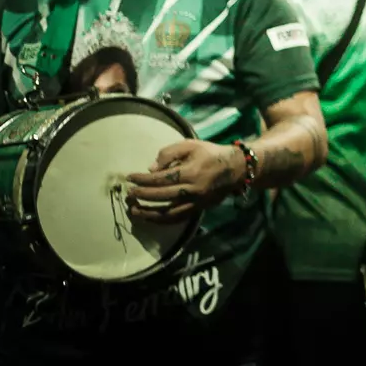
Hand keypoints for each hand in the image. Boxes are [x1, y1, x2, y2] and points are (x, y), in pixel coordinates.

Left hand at [127, 140, 242, 222]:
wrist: (236, 169)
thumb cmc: (211, 154)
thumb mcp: (191, 145)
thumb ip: (170, 153)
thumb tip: (152, 169)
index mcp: (191, 172)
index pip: (160, 178)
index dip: (142, 179)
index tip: (129, 178)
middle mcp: (192, 190)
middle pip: (161, 196)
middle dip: (141, 195)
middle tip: (129, 194)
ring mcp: (196, 202)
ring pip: (167, 213)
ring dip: (147, 213)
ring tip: (133, 210)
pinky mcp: (198, 210)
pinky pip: (176, 219)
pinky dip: (161, 221)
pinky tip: (150, 217)